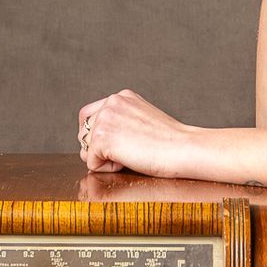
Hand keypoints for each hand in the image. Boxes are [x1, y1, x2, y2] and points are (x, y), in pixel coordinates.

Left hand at [76, 89, 195, 177]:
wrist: (182, 149)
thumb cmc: (170, 141)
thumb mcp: (143, 119)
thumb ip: (122, 120)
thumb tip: (101, 137)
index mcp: (121, 97)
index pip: (90, 115)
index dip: (96, 134)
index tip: (113, 144)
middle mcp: (110, 103)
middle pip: (84, 132)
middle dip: (98, 147)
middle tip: (126, 152)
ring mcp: (104, 119)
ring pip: (86, 147)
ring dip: (103, 157)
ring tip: (129, 155)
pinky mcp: (101, 138)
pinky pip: (91, 162)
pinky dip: (107, 169)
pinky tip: (128, 161)